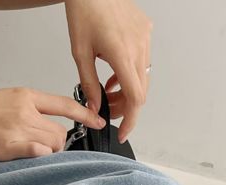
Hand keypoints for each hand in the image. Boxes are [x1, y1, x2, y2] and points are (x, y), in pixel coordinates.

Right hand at [0, 84, 105, 161]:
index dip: (86, 114)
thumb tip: (45, 129)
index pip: (65, 104)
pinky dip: (38, 159)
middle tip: (44, 150)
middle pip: (60, 132)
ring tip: (28, 155)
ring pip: (51, 146)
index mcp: (26, 96)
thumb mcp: (5, 101)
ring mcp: (17, 129)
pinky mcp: (7, 147)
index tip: (98, 121)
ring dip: (47, 154)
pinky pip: (37, 155)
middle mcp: (26, 111)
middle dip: (58, 145)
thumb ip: (27, 111)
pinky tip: (26, 159)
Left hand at [64, 0, 152, 142]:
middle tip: (109, 111)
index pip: (135, 98)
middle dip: (126, 107)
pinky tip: (114, 76)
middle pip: (141, 91)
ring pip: (143, 78)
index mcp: (122, 53)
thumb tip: (94, 109)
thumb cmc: (84, 12)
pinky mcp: (145, 31)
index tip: (123, 132)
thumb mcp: (80, 54)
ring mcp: (145, 37)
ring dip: (127, 91)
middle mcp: (139, 45)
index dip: (130, 120)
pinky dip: (130, 75)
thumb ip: (89, 85)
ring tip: (107, 92)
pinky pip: (143, 61)